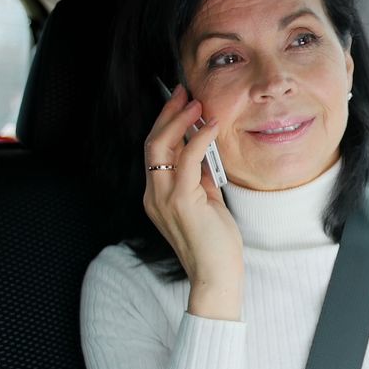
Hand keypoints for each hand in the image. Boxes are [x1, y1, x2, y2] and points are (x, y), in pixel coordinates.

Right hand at [143, 85, 244, 320]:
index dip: (167, 123)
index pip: (155, 150)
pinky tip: (212, 126)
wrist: (216, 275)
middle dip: (169, 114)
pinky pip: (187, 161)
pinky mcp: (181, 201)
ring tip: (198, 103)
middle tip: (186, 93)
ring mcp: (163, 198)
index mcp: (157, 195)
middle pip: (152, 142)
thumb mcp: (206, 204)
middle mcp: (153, 194)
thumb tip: (206, 153)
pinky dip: (199, 139)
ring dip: (181, 120)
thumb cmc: (215, 244)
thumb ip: (201, 180)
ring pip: (161, 146)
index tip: (182, 103)